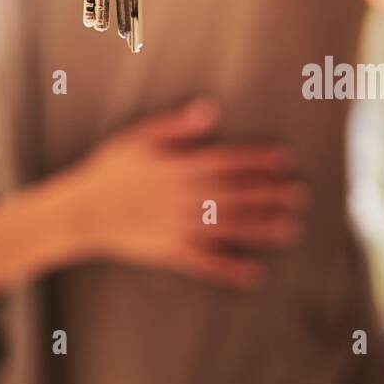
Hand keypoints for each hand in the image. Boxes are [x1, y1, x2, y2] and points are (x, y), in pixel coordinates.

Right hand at [73, 99, 308, 288]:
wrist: (82, 211)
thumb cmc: (110, 169)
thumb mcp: (140, 137)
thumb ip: (176, 126)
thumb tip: (210, 109)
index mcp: (180, 167)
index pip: (228, 161)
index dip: (258, 160)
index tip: (286, 160)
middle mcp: (186, 197)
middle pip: (237, 195)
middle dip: (271, 194)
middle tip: (301, 196)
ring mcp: (179, 226)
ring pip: (229, 227)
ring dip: (262, 228)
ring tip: (291, 228)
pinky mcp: (171, 251)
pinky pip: (206, 262)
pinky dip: (230, 268)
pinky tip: (254, 274)